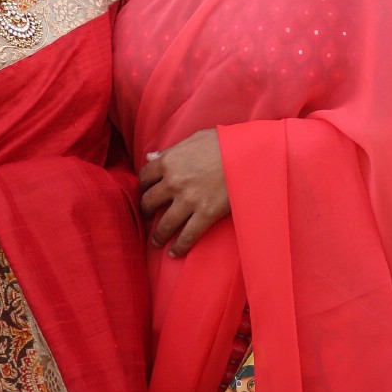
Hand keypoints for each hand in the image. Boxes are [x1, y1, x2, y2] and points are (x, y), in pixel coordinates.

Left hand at [140, 129, 229, 257]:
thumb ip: (170, 150)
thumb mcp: (194, 139)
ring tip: (156, 241)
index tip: (146, 191)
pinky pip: (187, 235)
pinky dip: (179, 247)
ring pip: (165, 224)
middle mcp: (173, 182)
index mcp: (169, 161)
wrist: (247, 154)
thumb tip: (150, 157)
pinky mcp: (205, 214)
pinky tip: (174, 253)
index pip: (145, 176)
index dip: (143, 185)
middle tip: (148, 216)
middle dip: (146, 210)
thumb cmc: (223, 142)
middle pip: (149, 201)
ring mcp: (188, 200)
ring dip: (158, 235)